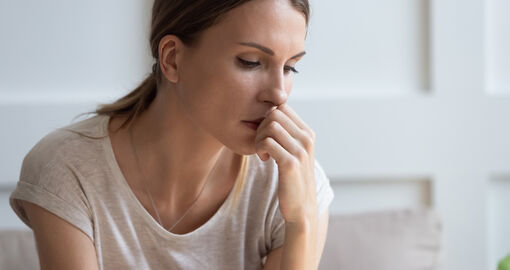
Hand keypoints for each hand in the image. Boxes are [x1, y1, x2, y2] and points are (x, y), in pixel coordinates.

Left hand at [254, 103, 317, 224]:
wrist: (301, 207)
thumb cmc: (293, 178)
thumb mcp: (294, 152)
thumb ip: (286, 133)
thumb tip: (270, 112)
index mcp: (307, 133)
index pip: (283, 107)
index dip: (268, 117)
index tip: (266, 135)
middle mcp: (307, 139)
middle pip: (275, 113)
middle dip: (261, 126)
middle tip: (260, 144)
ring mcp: (300, 151)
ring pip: (270, 126)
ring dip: (259, 138)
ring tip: (262, 152)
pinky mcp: (290, 164)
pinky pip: (267, 143)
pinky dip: (259, 148)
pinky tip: (264, 159)